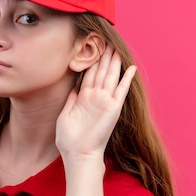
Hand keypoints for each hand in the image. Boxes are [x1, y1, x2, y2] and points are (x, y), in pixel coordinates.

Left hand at [56, 44, 136, 161]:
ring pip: (111, 76)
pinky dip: (127, 79)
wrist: (79, 154)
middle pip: (101, 72)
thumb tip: (73, 88)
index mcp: (83, 99)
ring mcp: (105, 102)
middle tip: (107, 41)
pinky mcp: (113, 108)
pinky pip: (122, 90)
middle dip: (104, 57)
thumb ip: (70, 101)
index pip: (88, 75)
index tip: (92, 48)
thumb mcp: (65, 116)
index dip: (90, 62)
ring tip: (117, 48)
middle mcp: (95, 98)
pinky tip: (131, 67)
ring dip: (114, 62)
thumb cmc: (69, 140)